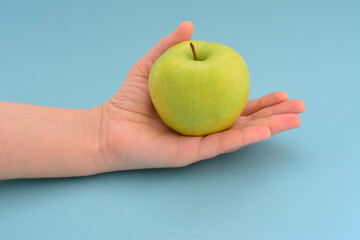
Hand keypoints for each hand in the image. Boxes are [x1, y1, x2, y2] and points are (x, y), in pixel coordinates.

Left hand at [98, 21, 304, 171]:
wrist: (107, 127)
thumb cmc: (128, 100)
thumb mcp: (152, 66)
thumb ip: (170, 46)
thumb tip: (190, 26)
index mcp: (200, 110)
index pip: (236, 105)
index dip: (260, 101)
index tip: (282, 94)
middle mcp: (204, 128)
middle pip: (245, 121)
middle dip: (274, 116)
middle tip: (300, 109)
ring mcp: (199, 142)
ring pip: (239, 134)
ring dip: (269, 127)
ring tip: (295, 120)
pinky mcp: (190, 154)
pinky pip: (220, 144)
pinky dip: (243, 137)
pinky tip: (264, 130)